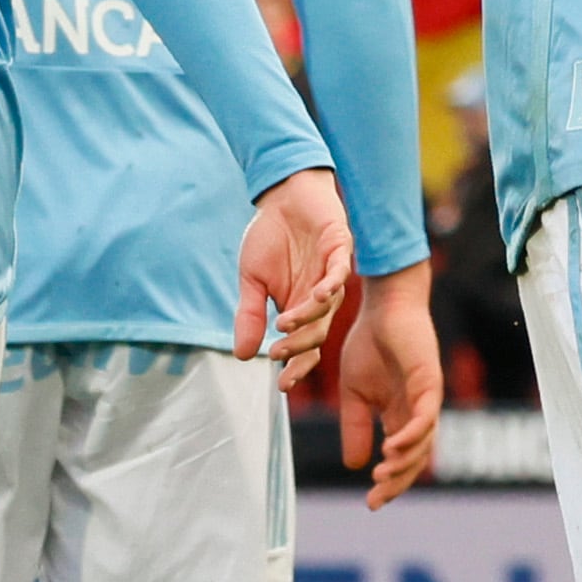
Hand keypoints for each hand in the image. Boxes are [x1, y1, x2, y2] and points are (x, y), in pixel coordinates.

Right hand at [234, 168, 354, 388]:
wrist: (282, 195)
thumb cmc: (269, 238)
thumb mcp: (251, 280)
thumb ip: (249, 315)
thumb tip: (242, 355)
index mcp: (301, 308)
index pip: (305, 347)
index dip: (297, 366)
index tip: (283, 386)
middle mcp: (320, 296)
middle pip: (319, 333)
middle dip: (299, 348)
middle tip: (278, 354)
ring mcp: (332, 272)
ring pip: (328, 307)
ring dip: (306, 318)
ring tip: (283, 323)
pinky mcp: (339, 247)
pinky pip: (339, 271)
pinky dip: (330, 285)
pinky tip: (317, 295)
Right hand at [337, 261, 441, 508]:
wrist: (381, 306)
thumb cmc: (369, 343)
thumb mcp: (353, 393)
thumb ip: (355, 427)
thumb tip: (354, 466)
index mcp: (399, 415)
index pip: (400, 459)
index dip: (389, 483)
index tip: (370, 503)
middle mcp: (416, 411)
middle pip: (415, 459)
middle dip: (397, 482)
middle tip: (376, 497)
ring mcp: (426, 397)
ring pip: (423, 442)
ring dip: (403, 463)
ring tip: (381, 474)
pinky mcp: (430, 381)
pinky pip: (425, 416)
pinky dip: (411, 435)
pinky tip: (392, 448)